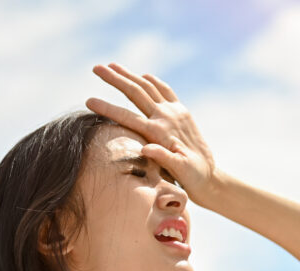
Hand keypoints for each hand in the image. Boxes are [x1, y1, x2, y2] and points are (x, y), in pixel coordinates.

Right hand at [85, 63, 218, 202]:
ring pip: (147, 86)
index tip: (89, 100)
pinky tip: (143, 75)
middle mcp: (166, 116)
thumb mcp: (179, 171)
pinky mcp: (182, 112)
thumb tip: (145, 149)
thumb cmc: (192, 177)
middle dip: (114, 78)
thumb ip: (163, 158)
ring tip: (112, 65)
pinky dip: (152, 80)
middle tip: (95, 68)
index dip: (107, 108)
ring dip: (129, 74)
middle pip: (135, 91)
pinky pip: (165, 90)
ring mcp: (174, 112)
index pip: (127, 116)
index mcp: (159, 132)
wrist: (210, 176)